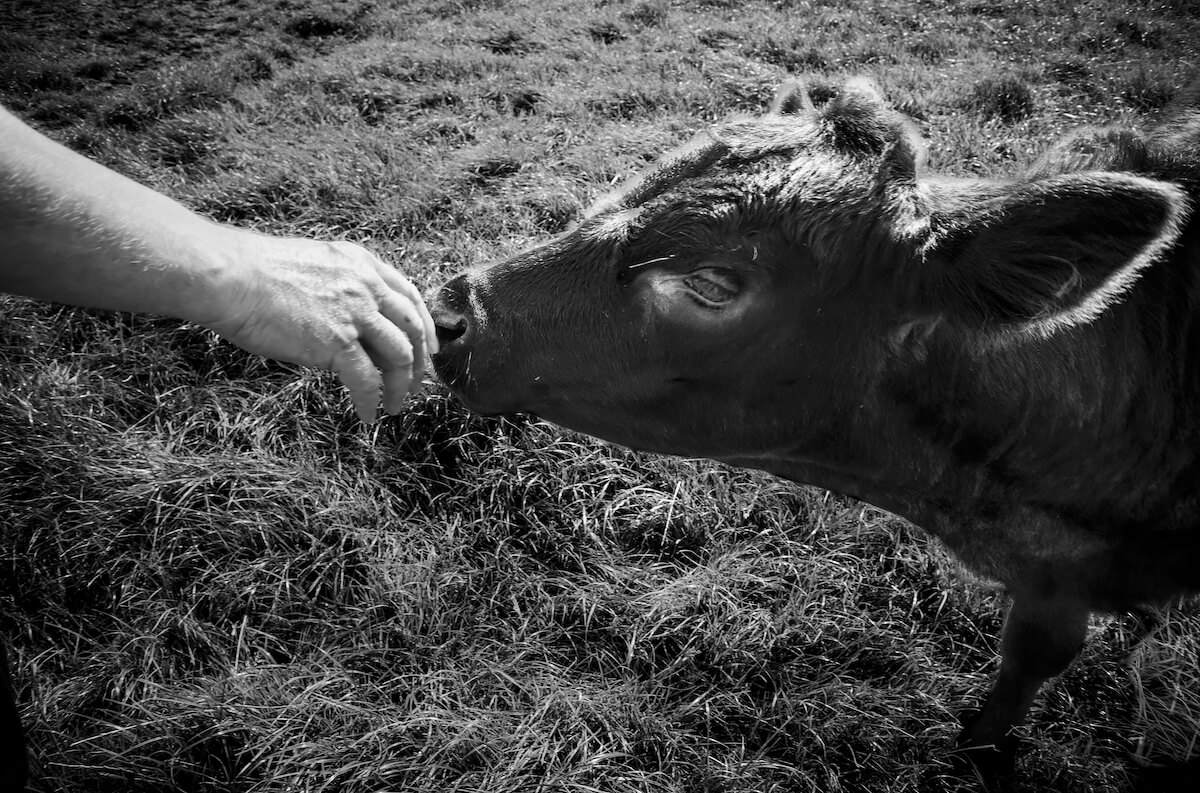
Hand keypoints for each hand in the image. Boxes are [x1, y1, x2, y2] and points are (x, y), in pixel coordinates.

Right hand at [202, 233, 437, 422]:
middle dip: (419, 362)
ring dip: (401, 386)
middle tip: (417, 385)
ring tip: (395, 406)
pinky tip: (367, 414)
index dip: (424, 325)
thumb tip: (347, 320)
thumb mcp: (313, 267)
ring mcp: (356, 313)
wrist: (229, 277)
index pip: (409, 295)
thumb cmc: (253, 272)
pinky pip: (367, 381)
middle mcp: (367, 286)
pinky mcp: (338, 342)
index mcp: (362, 263)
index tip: (427, 347)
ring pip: (399, 357)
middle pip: (412, 328)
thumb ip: (340, 288)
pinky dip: (371, 401)